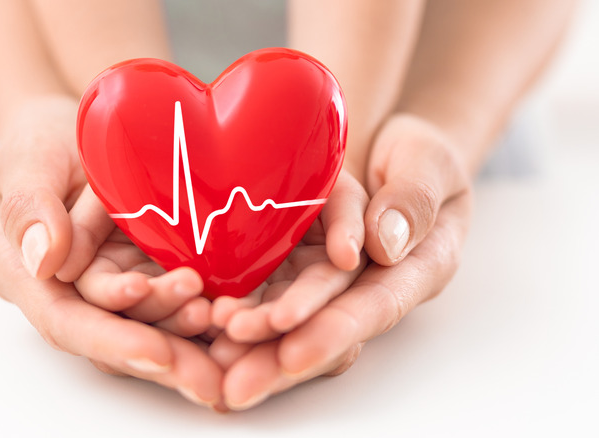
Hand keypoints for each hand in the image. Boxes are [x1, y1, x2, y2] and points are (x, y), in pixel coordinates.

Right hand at [0, 95, 218, 407]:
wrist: (67, 131)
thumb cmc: (38, 142)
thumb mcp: (26, 161)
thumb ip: (29, 208)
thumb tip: (45, 260)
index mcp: (25, 274)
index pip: (66, 321)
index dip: (111, 340)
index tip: (157, 354)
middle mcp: (69, 291)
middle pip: (112, 335)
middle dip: (162, 356)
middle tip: (209, 377)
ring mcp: (108, 281)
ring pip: (145, 322)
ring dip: (186, 335)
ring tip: (229, 332)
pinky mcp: (139, 268)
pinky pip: (168, 296)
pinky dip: (197, 307)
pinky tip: (233, 315)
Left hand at [212, 114, 472, 409]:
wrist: (393, 153)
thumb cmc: (418, 157)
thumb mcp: (428, 164)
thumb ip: (414, 199)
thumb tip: (383, 246)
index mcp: (417, 268)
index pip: (374, 307)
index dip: (333, 332)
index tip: (293, 354)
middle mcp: (371, 285)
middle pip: (325, 327)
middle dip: (280, 356)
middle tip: (236, 383)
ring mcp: (332, 279)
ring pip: (294, 319)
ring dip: (255, 343)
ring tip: (214, 356)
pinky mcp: (301, 267)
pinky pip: (272, 293)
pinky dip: (244, 311)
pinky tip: (207, 327)